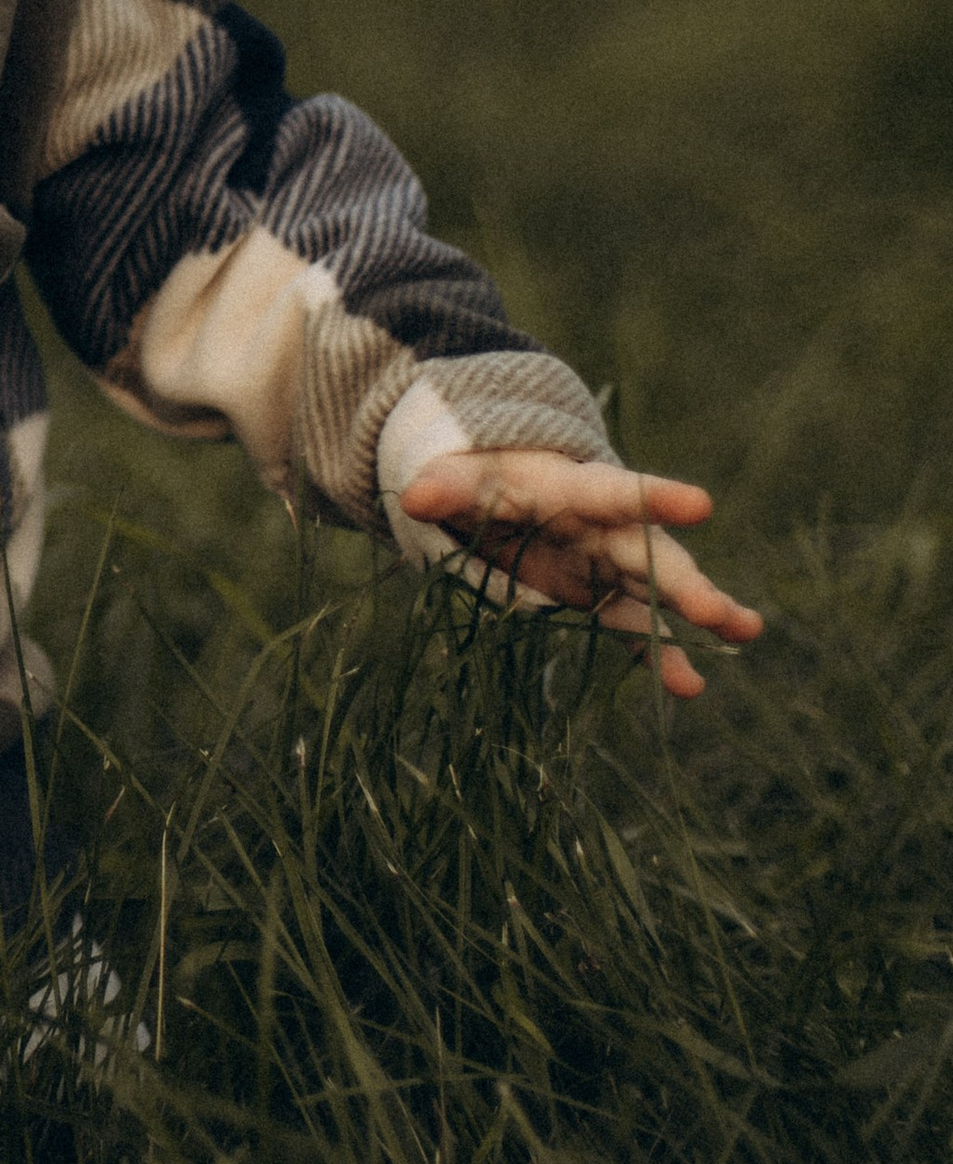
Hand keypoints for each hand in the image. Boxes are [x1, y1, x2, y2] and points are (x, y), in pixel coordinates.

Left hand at [395, 450, 761, 699]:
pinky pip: (636, 631)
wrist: (500, 489)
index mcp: (573, 489)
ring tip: (747, 632)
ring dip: (700, 613)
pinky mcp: (601, 598)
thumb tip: (414, 496)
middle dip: (685, 582)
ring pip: (659, 593)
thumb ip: (443, 486)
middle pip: (650, 553)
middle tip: (722, 612)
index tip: (703, 503)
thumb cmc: (484, 476)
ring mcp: (609, 565)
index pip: (617, 492)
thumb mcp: (461, 477)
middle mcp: (604, 528)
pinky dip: (660, 656)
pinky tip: (690, 687)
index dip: (656, 497)